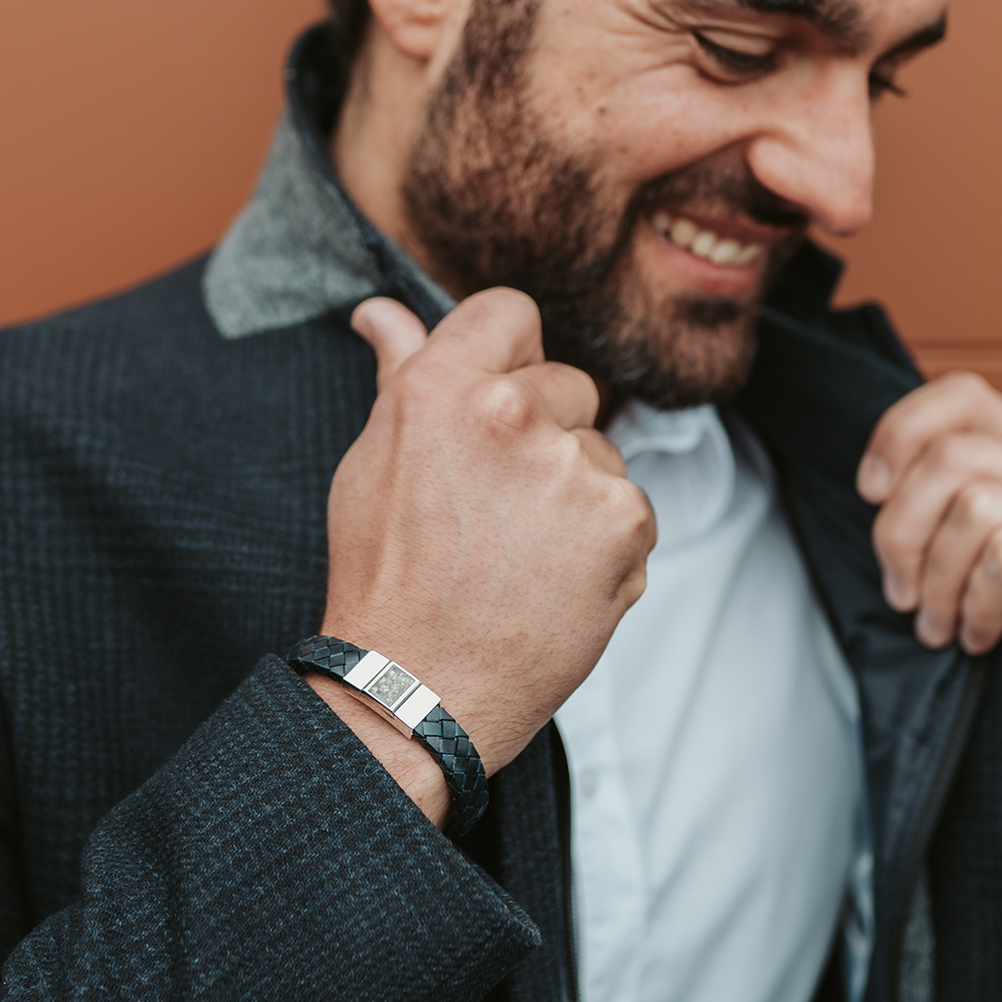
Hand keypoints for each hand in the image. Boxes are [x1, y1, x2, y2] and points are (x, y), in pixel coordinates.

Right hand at [314, 290, 654, 821]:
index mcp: (442, 387)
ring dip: (574, 492)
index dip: (508, 356)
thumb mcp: (372, 463)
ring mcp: (575, 466)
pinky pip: (629, 508)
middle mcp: (512, 412)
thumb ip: (399, 374)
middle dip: (543, 433)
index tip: (496, 403)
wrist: (417, 690)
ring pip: (598, 451)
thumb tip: (383, 311)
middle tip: (495, 509)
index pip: (510, 312)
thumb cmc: (384, 578)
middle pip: (567, 383)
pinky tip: (553, 582)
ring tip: (518, 557)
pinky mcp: (624, 519)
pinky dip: (604, 544)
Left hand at [858, 372, 1001, 870]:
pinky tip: (983, 636)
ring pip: (977, 505)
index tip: (869, 495)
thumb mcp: (949, 564)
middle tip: (903, 595)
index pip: (962, 396)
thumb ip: (931, 506)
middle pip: (953, 457)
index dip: (899, 433)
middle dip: (901, 532)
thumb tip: (874, 479)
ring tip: (942, 625)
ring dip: (938, 579)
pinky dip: (978, 603)